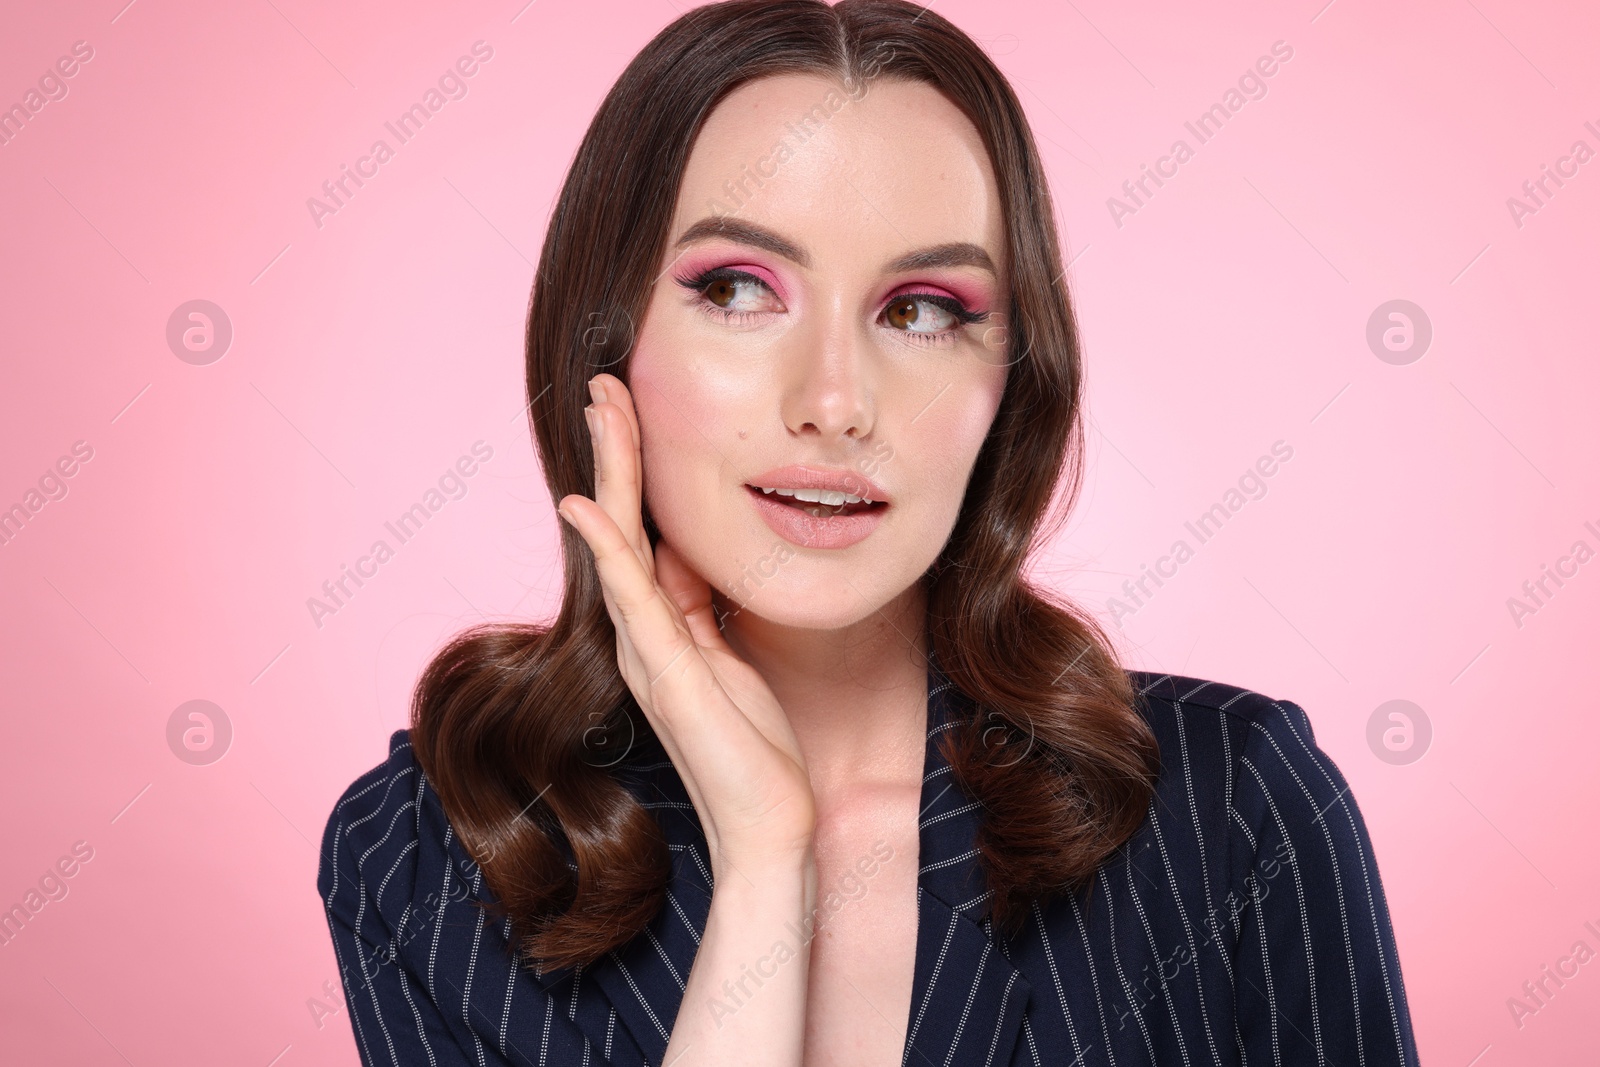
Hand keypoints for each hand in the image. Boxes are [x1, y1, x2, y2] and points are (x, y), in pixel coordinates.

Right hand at [557, 373, 816, 877]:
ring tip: (602, 408)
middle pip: (620, 522)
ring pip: (619, 542)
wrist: (766, 823)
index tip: (629, 407)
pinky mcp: (667, 672)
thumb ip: (701, 605)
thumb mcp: (729, 655)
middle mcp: (641, 632)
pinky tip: (583, 504)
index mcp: (661, 625)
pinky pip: (632, 596)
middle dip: (615, 450)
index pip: (641, 529)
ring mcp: (647, 651)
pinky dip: (606, 548)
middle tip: (605, 384)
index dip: (634, 468)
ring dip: (609, 472)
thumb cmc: (753, 745)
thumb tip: (686, 552)